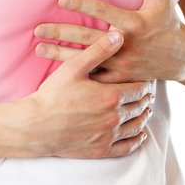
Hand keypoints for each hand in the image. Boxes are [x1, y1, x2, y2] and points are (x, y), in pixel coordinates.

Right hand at [28, 29, 155, 158]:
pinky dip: (137, 141)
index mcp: (111, 96)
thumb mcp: (74, 67)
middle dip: (146, 99)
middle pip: (140, 107)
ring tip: (146, 111)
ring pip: (136, 126)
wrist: (35, 126)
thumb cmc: (52, 95)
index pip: (140, 88)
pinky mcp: (101, 150)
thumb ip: (99, 50)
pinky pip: (127, 147)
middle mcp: (114, 117)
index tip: (147, 79)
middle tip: (148, 94)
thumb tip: (119, 34)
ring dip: (144, 117)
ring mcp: (108, 136)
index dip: (145, 83)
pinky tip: (140, 136)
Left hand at [33, 0, 184, 82]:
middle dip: (61, 33)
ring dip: (61, 54)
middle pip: (87, 38)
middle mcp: (125, 45)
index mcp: (134, 24)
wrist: (179, 58)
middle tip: (38, 29)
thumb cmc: (167, 22)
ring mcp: (122, 65)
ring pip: (86, 60)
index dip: (82, 5)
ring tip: (39, 47)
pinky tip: (55, 69)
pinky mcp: (119, 79)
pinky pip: (93, 76)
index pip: (103, 12)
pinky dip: (75, 73)